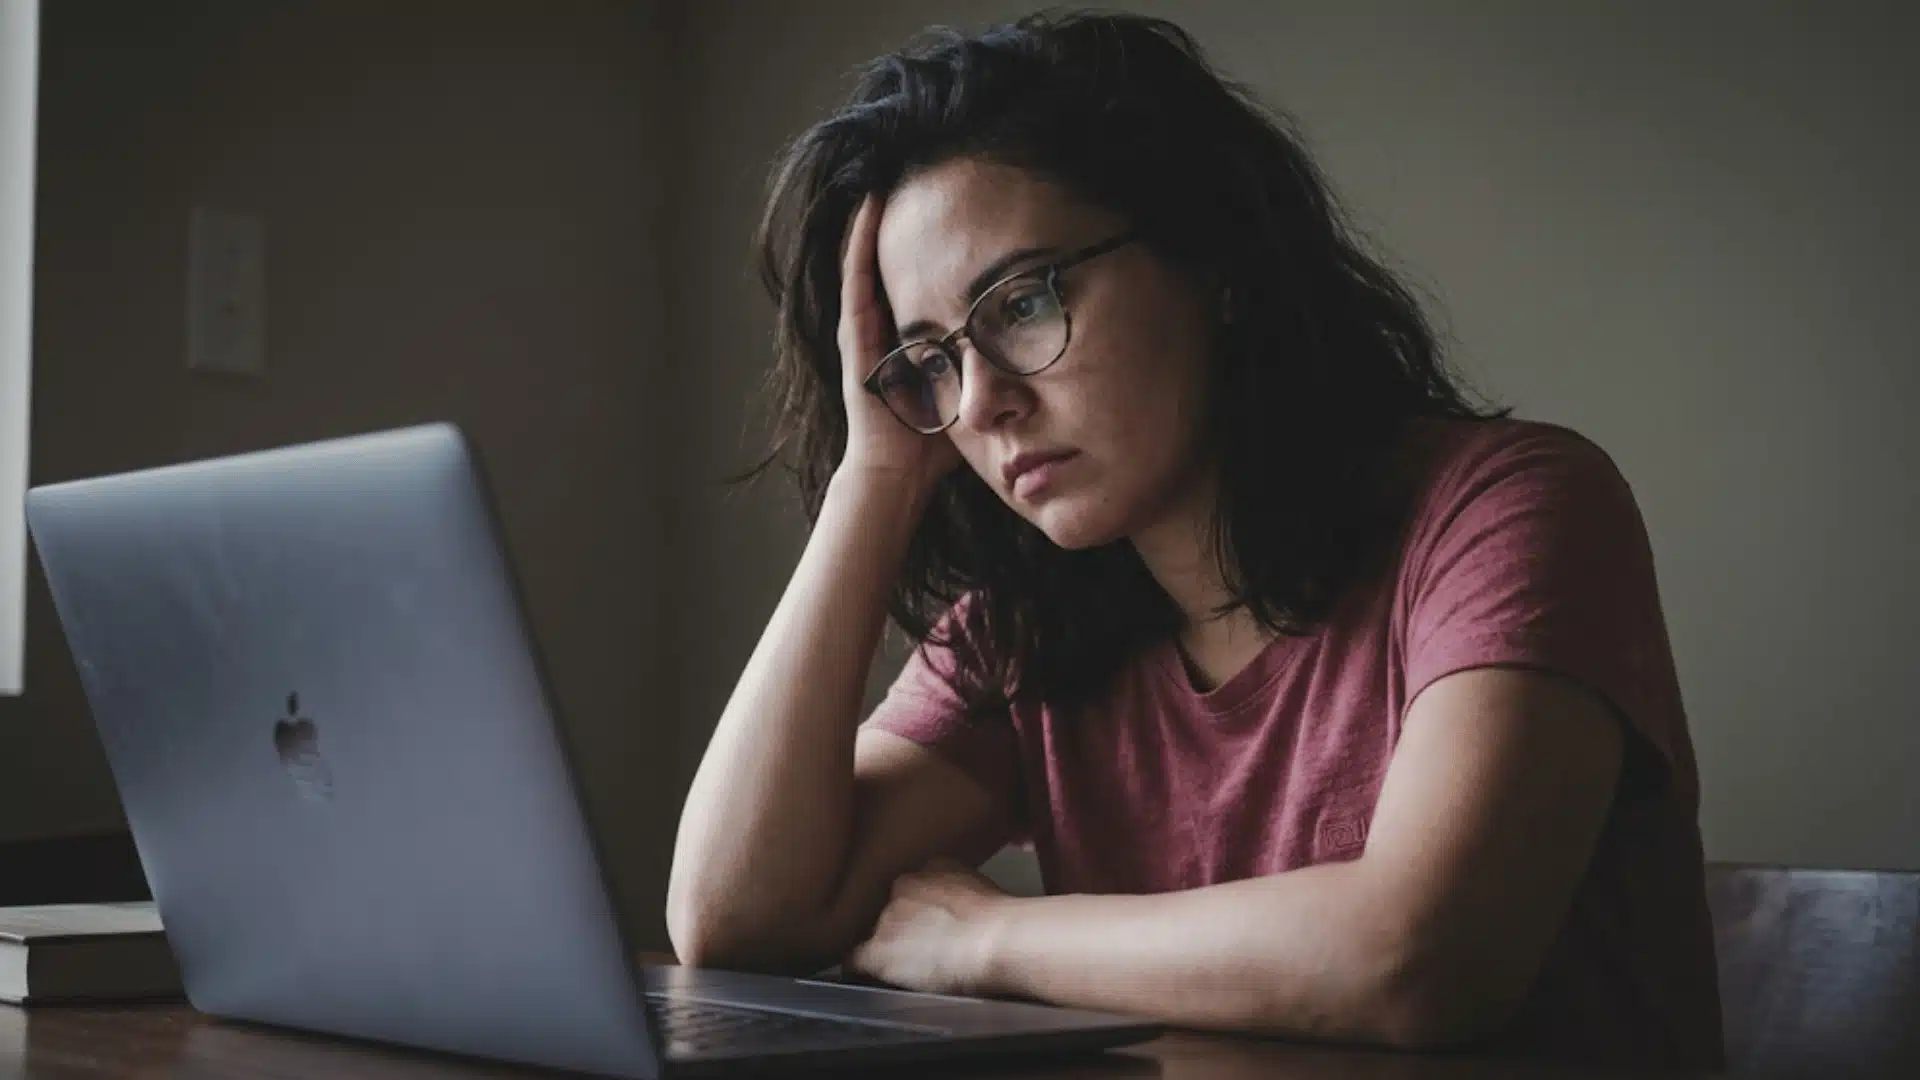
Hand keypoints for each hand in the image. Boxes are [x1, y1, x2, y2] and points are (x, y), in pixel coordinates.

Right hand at [836, 193, 960, 494]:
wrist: (897, 475)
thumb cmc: (932, 444)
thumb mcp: (969, 393)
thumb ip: (990, 374)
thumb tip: (1037, 363)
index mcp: (905, 342)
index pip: (914, 286)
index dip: (924, 253)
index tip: (942, 217)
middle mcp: (881, 333)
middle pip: (886, 268)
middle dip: (895, 229)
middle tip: (909, 184)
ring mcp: (865, 335)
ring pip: (864, 266)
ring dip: (871, 226)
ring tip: (881, 184)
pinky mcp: (857, 340)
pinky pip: (856, 283)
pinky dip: (859, 247)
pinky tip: (865, 214)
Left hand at [844, 858, 1013, 996]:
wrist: (995, 939)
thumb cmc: (1000, 920)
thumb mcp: (979, 887)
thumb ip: (955, 889)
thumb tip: (952, 903)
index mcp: (928, 869)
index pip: (910, 890)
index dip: (916, 911)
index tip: (926, 925)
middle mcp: (901, 887)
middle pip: (889, 910)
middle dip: (900, 928)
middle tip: (919, 948)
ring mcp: (886, 919)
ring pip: (873, 933)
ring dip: (886, 948)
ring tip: (904, 967)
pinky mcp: (879, 951)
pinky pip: (854, 959)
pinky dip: (858, 968)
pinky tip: (864, 976)